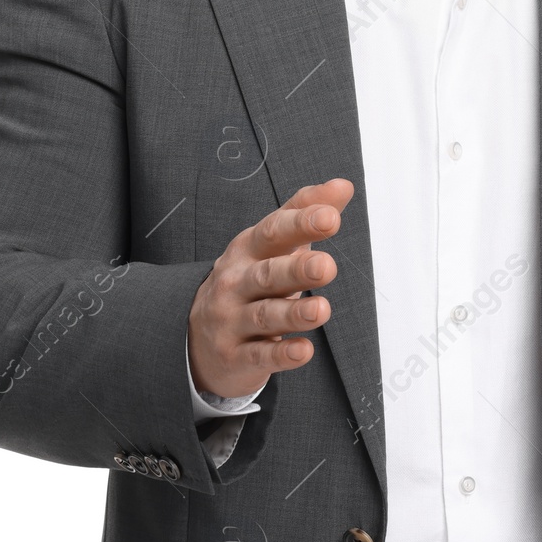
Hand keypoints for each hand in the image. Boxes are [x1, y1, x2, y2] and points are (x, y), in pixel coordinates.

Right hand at [187, 177, 353, 398]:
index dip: (301, 223)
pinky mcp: (235, 356)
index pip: (273, 232)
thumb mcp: (272, 244)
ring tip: (322, 309)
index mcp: (248, 249)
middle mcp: (236, 282)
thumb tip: (343, 185)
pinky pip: (260, 356)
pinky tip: (304, 351)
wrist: (198, 335)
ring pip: (264, 316)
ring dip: (294, 313)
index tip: (331, 217)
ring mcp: (231, 320)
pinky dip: (282, 355)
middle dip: (297, 270)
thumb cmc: (249, 280)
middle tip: (326, 266)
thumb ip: (305, 213)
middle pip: (267, 274)